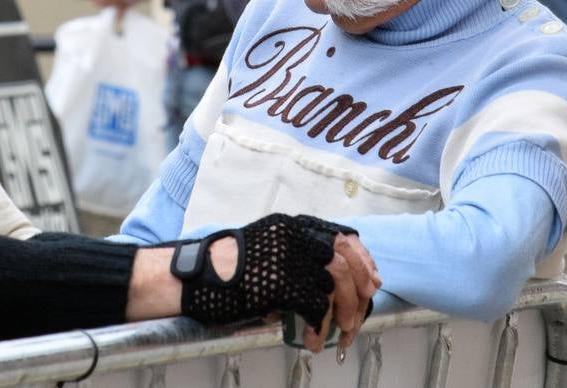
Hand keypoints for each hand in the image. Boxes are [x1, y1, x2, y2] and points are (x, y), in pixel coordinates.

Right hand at [172, 213, 377, 351]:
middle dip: (359, 292)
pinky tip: (311, 340)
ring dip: (343, 314)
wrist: (194, 277)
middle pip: (344, 260)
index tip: (372, 281)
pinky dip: (319, 328)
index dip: (363, 260)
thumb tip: (327, 284)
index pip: (341, 235)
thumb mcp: (265, 250)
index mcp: (290, 226)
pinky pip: (315, 308)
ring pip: (335, 285)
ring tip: (339, 334)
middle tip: (360, 316)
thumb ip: (294, 257)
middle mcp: (293, 236)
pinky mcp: (281, 283)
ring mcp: (287, 258)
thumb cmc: (225, 269)